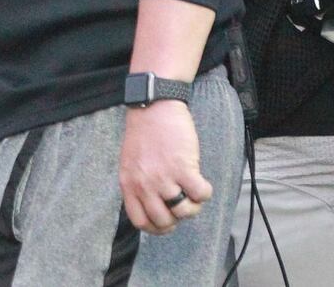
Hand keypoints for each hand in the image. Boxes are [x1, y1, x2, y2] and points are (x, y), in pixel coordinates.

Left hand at [119, 101, 212, 235]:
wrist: (154, 105)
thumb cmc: (145, 133)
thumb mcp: (131, 163)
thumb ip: (138, 185)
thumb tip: (156, 207)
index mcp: (128, 184)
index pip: (140, 221)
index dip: (157, 228)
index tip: (168, 222)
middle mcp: (144, 184)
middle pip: (163, 221)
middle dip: (177, 218)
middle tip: (182, 202)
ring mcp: (163, 177)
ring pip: (184, 211)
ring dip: (193, 205)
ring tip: (193, 191)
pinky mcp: (183, 167)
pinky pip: (201, 195)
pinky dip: (205, 192)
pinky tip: (202, 182)